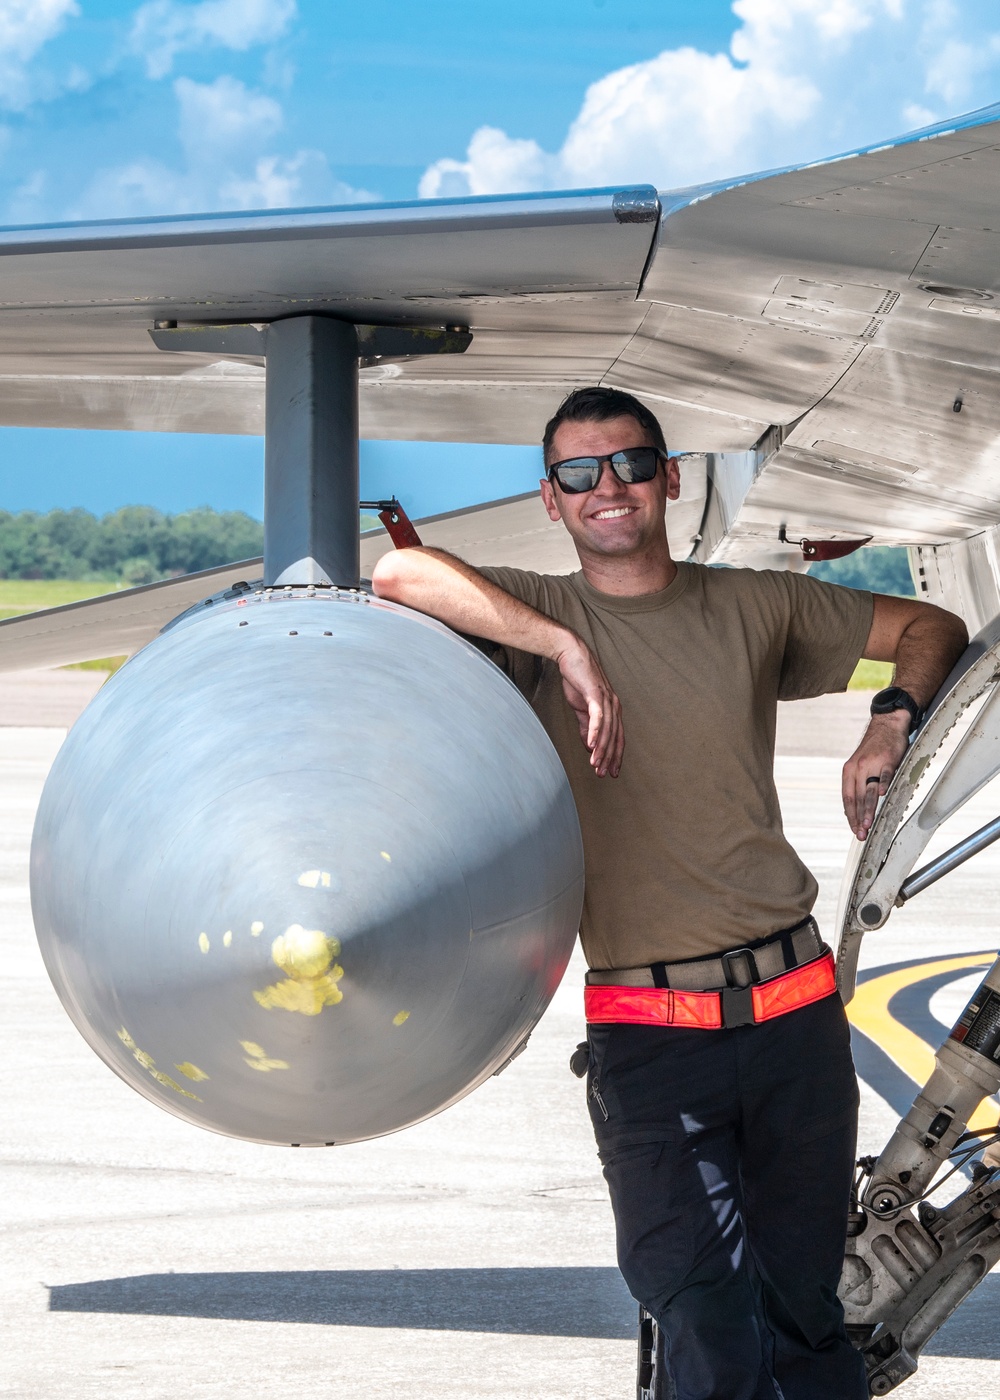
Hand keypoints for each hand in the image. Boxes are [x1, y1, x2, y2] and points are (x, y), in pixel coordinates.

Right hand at [554, 636, 623, 776]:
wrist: (571, 655)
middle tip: (603, 774)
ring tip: (595, 764)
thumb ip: (586, 726)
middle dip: (609, 757)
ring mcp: (606, 699)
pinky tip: (590, 746)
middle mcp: (614, 705)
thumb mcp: (581, 708)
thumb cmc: (577, 679)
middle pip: (614, 737)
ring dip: (601, 749)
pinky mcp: (596, 694)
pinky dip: (594, 732)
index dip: (615, 756)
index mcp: (612, 709)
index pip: (617, 737)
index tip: (611, 771)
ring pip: (607, 730)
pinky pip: (597, 716)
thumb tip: (588, 745)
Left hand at [842, 711, 909, 840]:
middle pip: (857, 797)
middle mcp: (857, 768)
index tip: (853, 829)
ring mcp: (872, 763)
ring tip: (868, 823)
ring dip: (868, 808)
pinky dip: (883, 785)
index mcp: (849, 771)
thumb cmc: (875, 748)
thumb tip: (858, 807)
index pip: (847, 798)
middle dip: (858, 818)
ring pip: (868, 790)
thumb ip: (859, 784)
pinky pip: (884, 774)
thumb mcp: (861, 765)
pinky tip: (882, 796)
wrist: (886, 724)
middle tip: (861, 833)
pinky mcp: (887, 759)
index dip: (850, 815)